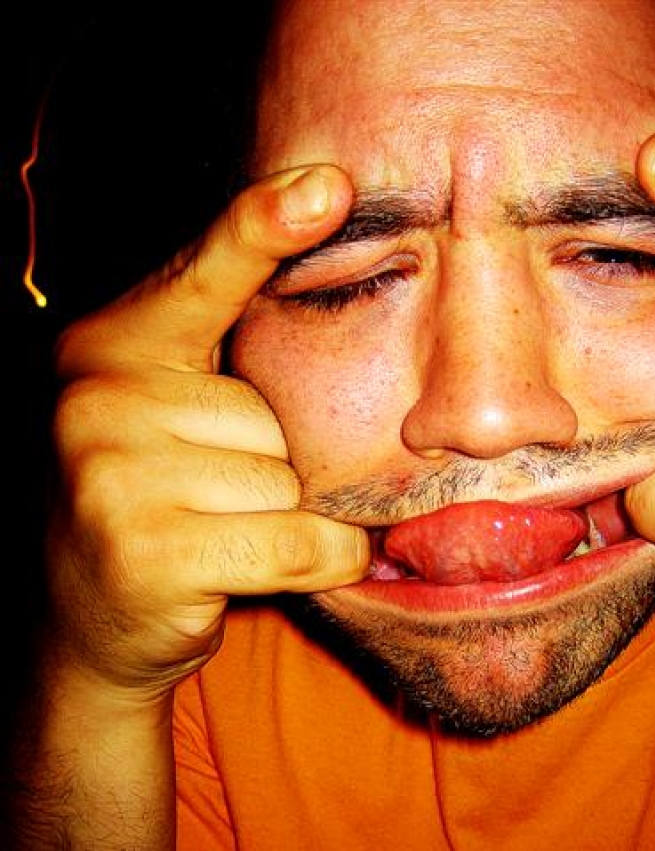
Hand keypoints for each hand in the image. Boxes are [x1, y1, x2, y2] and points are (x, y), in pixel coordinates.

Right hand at [47, 166, 369, 700]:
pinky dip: (316, 562)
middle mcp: (97, 394)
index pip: (202, 276)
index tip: (330, 185)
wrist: (85, 621)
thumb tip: (320, 285)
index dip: (262, 228)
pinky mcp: (147, 551)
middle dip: (273, 465)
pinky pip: (300, 542)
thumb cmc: (156, 503)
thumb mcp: (169, 414)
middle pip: (275, 413)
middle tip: (211, 500)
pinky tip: (259, 571)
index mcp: (110, 345)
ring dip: (286, 519)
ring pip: (291, 482)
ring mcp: (113, 473)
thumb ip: (219, 360)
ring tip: (218, 536)